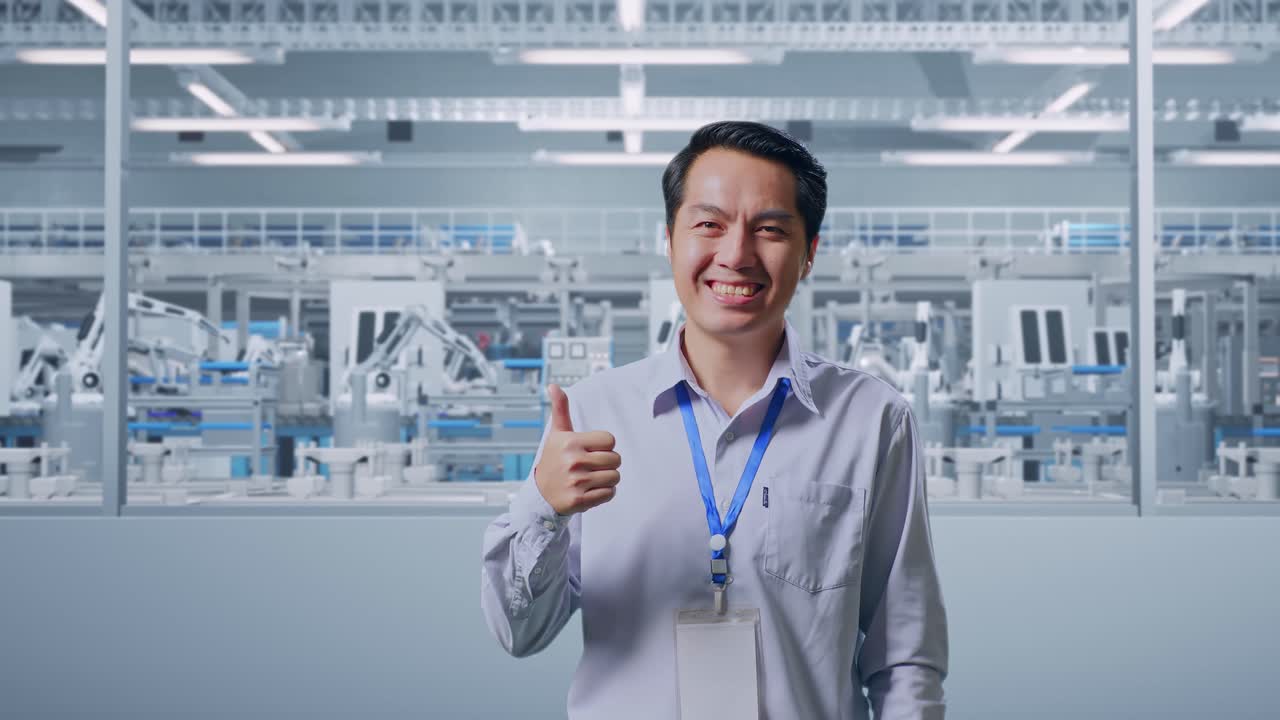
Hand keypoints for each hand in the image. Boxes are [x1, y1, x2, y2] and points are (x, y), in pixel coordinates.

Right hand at [534, 384, 621, 514]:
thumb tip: (554, 386)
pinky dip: (605, 493)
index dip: (604, 446)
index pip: (610, 441)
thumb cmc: (554, 459)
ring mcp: (576, 482)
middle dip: (608, 464)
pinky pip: (610, 494)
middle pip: (616, 459)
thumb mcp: (557, 433)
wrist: (541, 493)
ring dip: (607, 479)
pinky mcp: (579, 501)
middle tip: (592, 466)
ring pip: (615, 477)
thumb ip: (560, 409)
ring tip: (592, 478)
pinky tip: (591, 490)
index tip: (591, 450)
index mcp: (571, 442)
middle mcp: (573, 461)